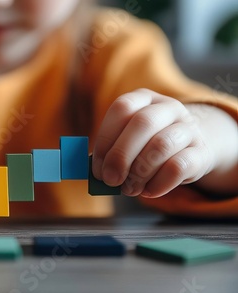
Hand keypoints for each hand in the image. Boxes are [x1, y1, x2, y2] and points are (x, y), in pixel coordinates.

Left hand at [92, 88, 217, 197]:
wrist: (191, 148)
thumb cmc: (147, 146)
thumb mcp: (128, 141)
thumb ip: (109, 152)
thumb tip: (93, 173)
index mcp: (143, 99)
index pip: (122, 109)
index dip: (105, 139)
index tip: (97, 167)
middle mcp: (168, 108)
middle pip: (143, 123)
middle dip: (121, 155)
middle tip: (110, 180)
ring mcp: (188, 128)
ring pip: (161, 146)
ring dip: (139, 173)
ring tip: (129, 189)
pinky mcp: (201, 152)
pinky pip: (178, 167)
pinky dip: (158, 184)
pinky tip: (149, 191)